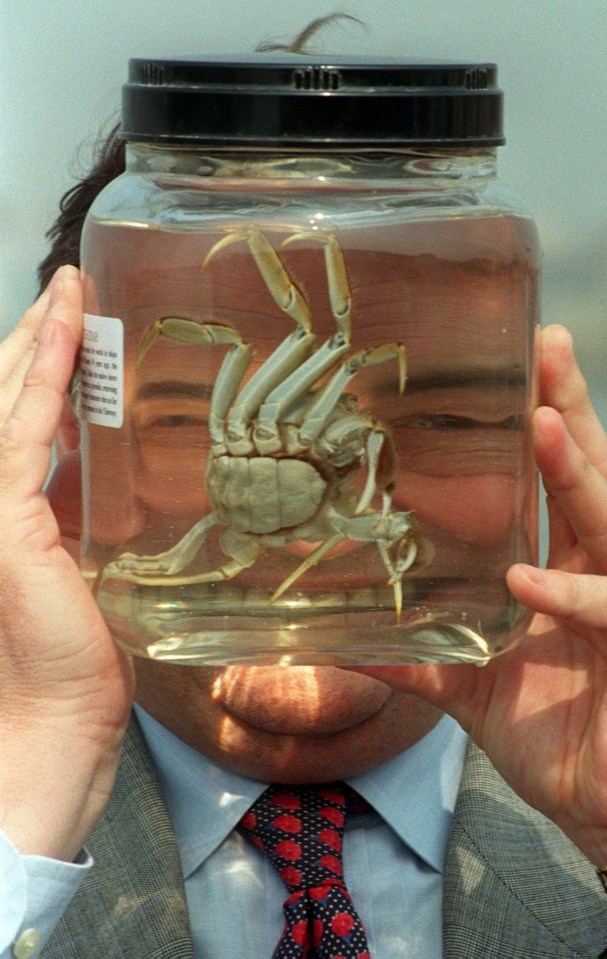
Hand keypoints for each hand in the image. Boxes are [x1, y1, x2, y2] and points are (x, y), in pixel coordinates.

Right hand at [0, 267, 133, 859]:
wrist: (57, 718)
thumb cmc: (79, 658)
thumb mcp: (94, 566)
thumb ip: (91, 516)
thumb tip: (118, 475)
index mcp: (18, 506)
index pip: (21, 417)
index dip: (42, 365)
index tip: (72, 322)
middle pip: (9, 396)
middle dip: (37, 339)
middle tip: (70, 290)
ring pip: (11, 399)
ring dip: (40, 339)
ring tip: (68, 291)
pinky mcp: (6, 515)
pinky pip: (26, 427)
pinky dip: (46, 373)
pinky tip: (65, 331)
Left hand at [352, 325, 606, 866]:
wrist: (596, 807)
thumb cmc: (548, 735)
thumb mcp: (468, 687)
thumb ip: (417, 658)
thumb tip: (340, 644)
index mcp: (562, 568)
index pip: (557, 480)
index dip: (548, 419)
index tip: (523, 360)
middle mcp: (597, 572)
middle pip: (591, 476)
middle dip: (570, 412)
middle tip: (546, 348)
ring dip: (577, 475)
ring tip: (541, 426)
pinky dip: (571, 594)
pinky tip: (524, 578)